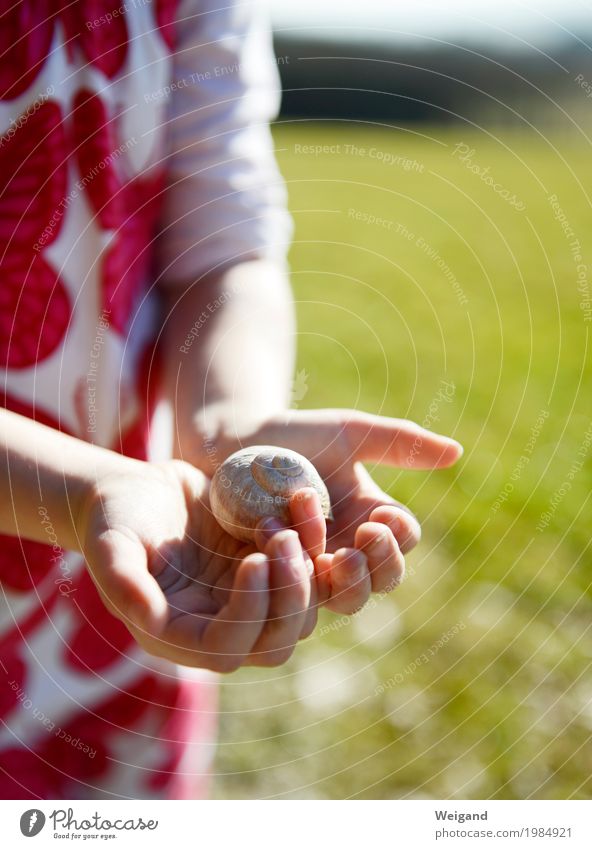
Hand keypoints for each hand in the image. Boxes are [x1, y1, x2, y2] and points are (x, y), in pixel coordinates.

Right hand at [78, 459, 319, 670]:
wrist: (140, 490)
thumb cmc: (117, 518)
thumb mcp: (110, 544)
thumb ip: (123, 583)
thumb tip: (149, 620)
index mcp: (178, 634)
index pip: (225, 649)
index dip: (248, 613)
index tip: (255, 560)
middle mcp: (220, 626)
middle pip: (275, 642)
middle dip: (290, 595)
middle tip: (283, 537)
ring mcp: (250, 600)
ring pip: (302, 613)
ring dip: (306, 570)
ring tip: (287, 517)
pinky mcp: (270, 571)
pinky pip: (310, 572)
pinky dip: (314, 543)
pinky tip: (301, 503)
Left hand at [198, 408, 462, 612]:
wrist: (235, 443)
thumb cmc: (297, 435)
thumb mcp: (351, 432)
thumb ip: (401, 443)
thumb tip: (458, 453)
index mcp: (373, 515)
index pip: (404, 541)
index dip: (399, 537)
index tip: (382, 517)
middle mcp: (350, 547)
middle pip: (383, 579)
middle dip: (379, 563)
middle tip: (362, 538)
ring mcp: (315, 566)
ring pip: (347, 599)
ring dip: (344, 577)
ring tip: (328, 554)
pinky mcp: (280, 578)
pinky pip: (300, 594)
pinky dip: (297, 573)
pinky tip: (280, 543)